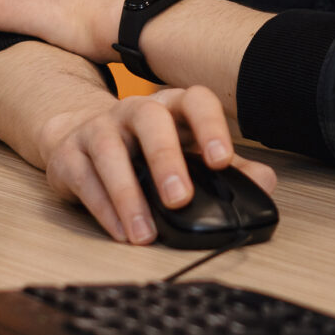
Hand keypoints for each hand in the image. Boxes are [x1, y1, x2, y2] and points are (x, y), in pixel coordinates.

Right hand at [31, 85, 277, 245]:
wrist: (79, 136)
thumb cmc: (145, 148)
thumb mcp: (188, 152)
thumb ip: (228, 168)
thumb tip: (265, 183)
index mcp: (172, 107)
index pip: (195, 101)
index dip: (210, 126)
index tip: (221, 160)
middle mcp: (134, 111)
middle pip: (150, 120)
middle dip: (166, 159)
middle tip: (180, 198)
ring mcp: (98, 129)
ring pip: (110, 152)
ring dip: (129, 195)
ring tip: (145, 233)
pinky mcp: (69, 155)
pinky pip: (84, 179)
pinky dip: (104, 209)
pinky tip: (121, 232)